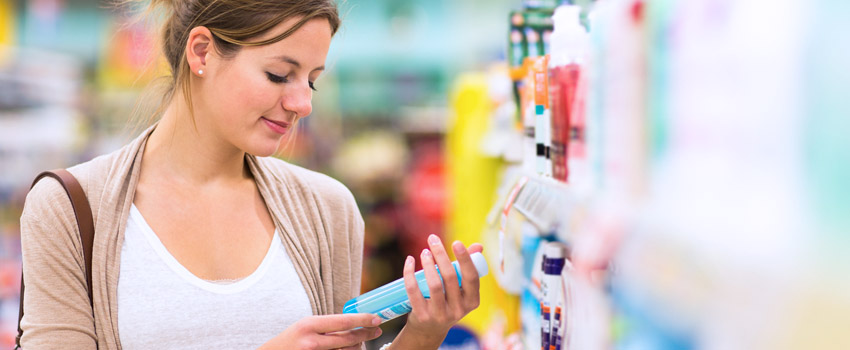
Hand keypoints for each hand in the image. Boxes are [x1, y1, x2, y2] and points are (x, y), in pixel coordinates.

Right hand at [258, 313, 382, 349]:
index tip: (376, 318)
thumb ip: (327, 326)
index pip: (343, 321)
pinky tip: (348, 349)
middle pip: (348, 339)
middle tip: (377, 330)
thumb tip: (355, 323)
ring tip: (359, 342)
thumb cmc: (292, 340)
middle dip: (366, 334)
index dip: (363, 320)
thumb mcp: (306, 327)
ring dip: (356, 346)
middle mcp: (311, 342)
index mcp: (309, 325)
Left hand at [402, 234, 483, 338]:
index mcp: (472, 301)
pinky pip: (414, 291)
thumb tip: (478, 246)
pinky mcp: (422, 316)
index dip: (465, 259)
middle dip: (441, 255)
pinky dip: (410, 274)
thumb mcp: (461, 289)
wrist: (429, 329)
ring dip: (428, 264)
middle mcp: (459, 310)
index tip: (456, 242)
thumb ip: (468, 267)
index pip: (472, 277)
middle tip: (433, 240)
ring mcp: (440, 315)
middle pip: (450, 277)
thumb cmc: (448, 301)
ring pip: (434, 284)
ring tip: (425, 252)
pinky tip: (410, 261)